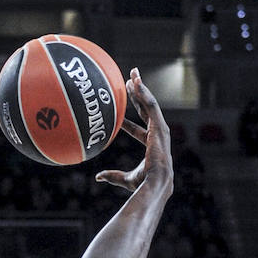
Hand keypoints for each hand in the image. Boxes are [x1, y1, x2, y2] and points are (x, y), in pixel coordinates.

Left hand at [95, 68, 171, 198]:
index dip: (127, 123)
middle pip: (146, 109)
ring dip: (141, 88)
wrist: (155, 183)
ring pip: (149, 103)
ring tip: (133, 73)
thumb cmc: (143, 183)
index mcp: (151, 145)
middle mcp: (157, 134)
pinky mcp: (160, 125)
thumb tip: (98, 177)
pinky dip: (144, 92)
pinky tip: (137, 82)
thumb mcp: (125, 179)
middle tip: (129, 81)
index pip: (137, 130)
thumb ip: (113, 176)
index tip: (117, 115)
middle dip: (137, 95)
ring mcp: (160, 128)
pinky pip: (151, 105)